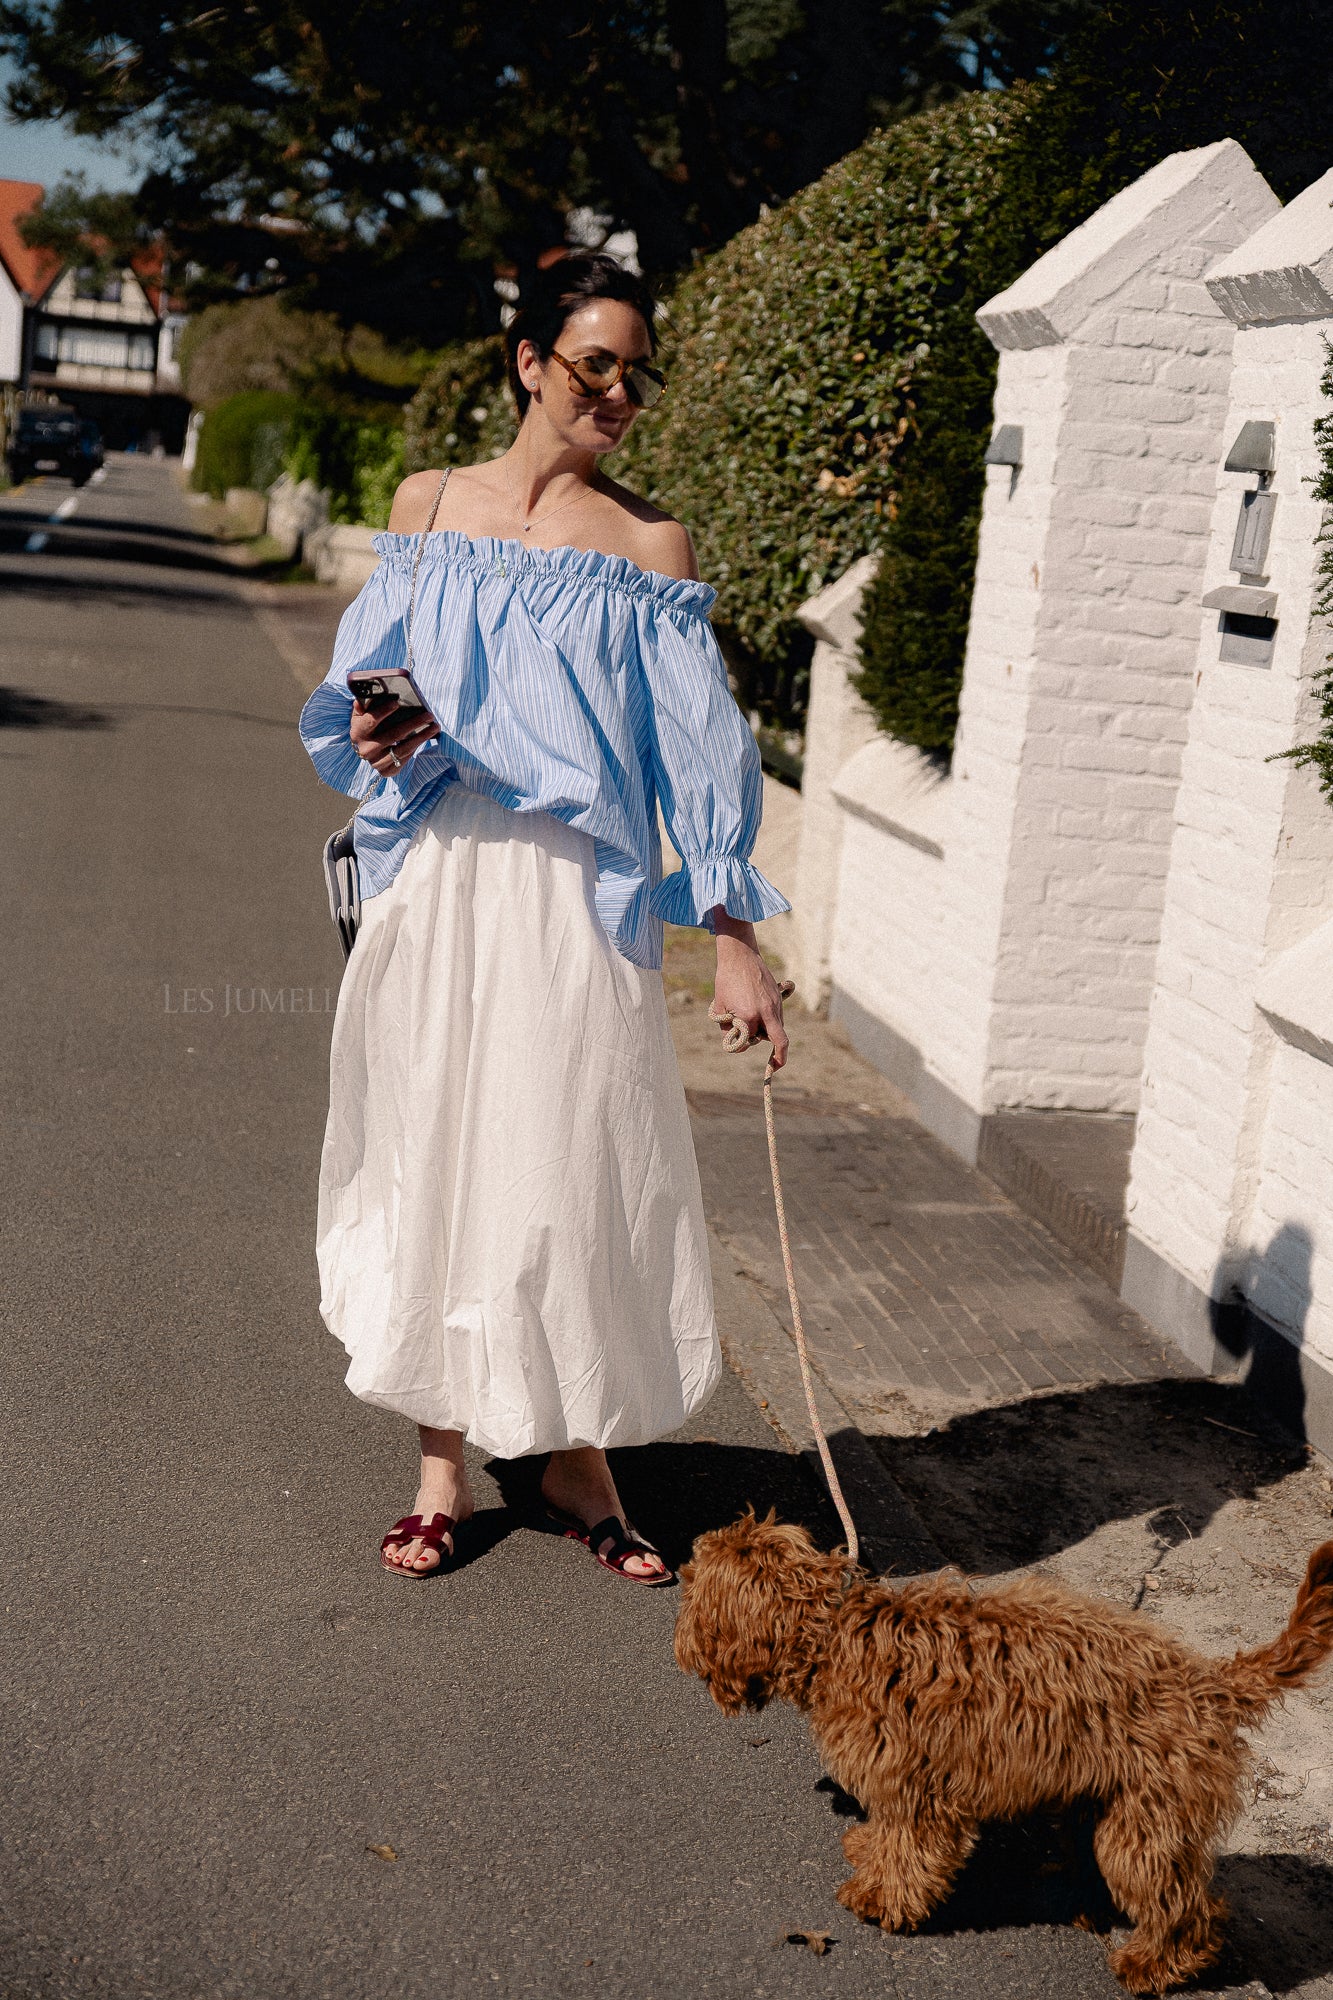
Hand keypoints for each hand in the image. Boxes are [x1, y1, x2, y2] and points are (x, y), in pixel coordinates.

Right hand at [350, 695, 439, 777]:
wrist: (366, 747)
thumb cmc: (368, 725)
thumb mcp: (363, 714)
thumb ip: (364, 705)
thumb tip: (360, 700)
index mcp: (357, 733)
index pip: (370, 721)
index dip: (383, 712)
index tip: (397, 703)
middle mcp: (365, 750)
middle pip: (393, 735)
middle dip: (413, 724)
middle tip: (429, 715)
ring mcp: (376, 762)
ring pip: (402, 749)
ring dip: (422, 737)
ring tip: (435, 727)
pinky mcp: (386, 771)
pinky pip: (404, 759)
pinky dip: (415, 748)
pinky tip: (426, 738)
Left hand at [709, 914, 789, 1069]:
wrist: (740, 955)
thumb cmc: (726, 980)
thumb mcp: (720, 1008)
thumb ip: (727, 1028)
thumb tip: (736, 1040)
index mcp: (748, 1016)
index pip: (746, 1042)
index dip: (738, 1046)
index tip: (736, 1046)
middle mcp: (766, 1013)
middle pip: (779, 1041)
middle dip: (779, 1056)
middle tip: (773, 1067)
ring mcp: (775, 1004)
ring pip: (778, 1029)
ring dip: (770, 1035)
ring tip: (757, 1030)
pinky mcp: (778, 997)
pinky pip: (778, 1017)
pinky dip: (771, 1022)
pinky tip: (762, 1017)